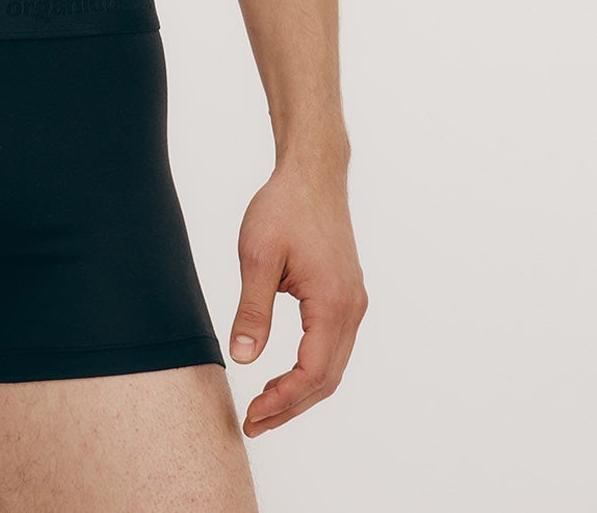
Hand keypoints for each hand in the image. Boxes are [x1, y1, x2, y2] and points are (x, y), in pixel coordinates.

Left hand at [228, 162, 367, 436]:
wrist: (312, 173)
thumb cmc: (283, 207)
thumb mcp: (257, 256)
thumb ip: (252, 309)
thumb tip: (242, 357)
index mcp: (332, 301)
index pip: (312, 372)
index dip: (282, 401)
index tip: (252, 414)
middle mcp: (351, 308)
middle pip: (326, 379)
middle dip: (290, 406)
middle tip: (253, 424)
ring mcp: (353, 302)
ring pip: (332, 366)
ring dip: (301, 392)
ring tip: (264, 408)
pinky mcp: (347, 296)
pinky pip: (333, 347)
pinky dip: (311, 371)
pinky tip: (285, 376)